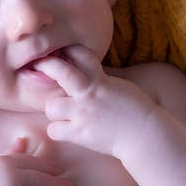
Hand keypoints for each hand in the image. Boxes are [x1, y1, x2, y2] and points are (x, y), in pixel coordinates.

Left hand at [33, 45, 160, 157]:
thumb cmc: (136, 111)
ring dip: (55, 109)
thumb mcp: (119, 87)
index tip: (62, 51)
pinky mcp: (80, 134)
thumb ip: (101, 80)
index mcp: (101, 81)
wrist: (145, 135)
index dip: (70, 50)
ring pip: (51, 106)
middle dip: (47, 66)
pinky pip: (54, 130)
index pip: (82, 55)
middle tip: (40, 65)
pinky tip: (66, 130)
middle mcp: (89, 95)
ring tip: (63, 113)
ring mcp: (83, 114)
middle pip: (61, 72)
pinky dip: (58, 131)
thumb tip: (87, 74)